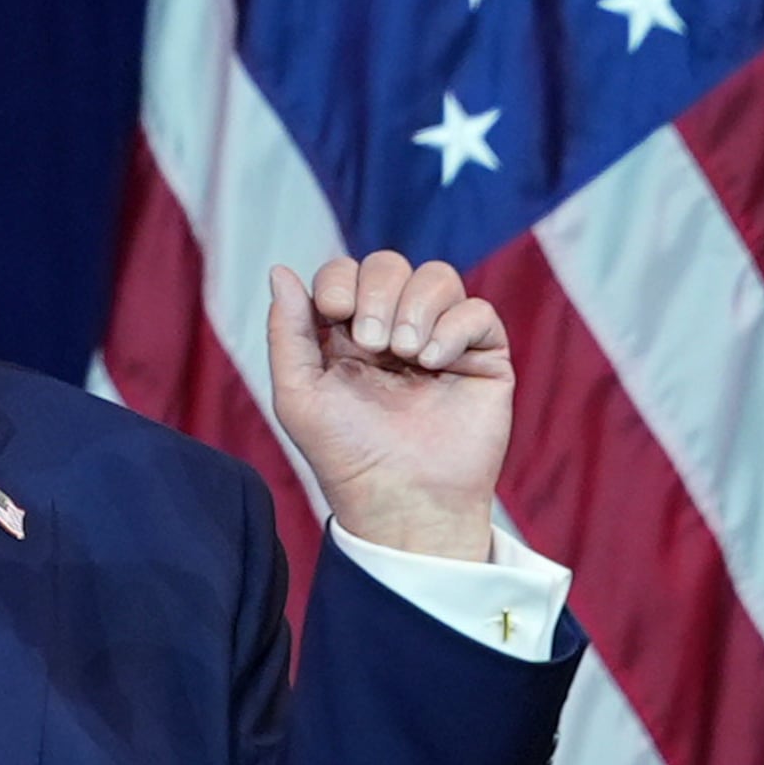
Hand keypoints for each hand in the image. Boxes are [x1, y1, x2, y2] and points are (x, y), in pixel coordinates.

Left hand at [264, 252, 512, 562]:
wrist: (402, 499)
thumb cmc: (347, 455)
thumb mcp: (298, 393)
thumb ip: (287, 330)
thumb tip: (280, 270)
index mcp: (348, 335)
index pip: (345, 272)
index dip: (339, 280)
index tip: (333, 313)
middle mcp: (395, 330)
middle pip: (390, 265)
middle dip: (377, 293)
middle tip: (374, 344)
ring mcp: (441, 340)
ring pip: (438, 277)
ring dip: (416, 307)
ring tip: (407, 354)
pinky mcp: (482, 357)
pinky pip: (478, 310)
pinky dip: (453, 328)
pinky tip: (435, 363)